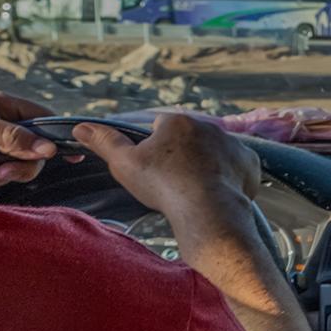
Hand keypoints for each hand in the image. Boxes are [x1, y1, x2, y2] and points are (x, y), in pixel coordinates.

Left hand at [0, 88, 58, 194]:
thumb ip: (10, 136)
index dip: (58, 138)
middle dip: (16, 168)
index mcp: (5, 109)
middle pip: (30, 155)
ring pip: (8, 172)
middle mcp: (2, 130)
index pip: (43, 121)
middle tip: (0, 173)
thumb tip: (50, 149)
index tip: (73, 157)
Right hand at [72, 113, 258, 221]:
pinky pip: (236, 166)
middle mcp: (209, 126)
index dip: (154, 147)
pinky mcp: (249, 163)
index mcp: (178, 121)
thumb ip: (105, 142)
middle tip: (173, 181)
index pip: (161, 127)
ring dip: (205, 165)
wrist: (206, 209)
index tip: (154, 167)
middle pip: (189, 139)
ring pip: (213, 152)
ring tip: (195, 189)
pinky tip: (217, 191)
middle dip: (181, 155)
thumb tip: (81, 127)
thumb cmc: (163, 185)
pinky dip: (228, 177)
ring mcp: (233, 144)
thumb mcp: (125, 164)